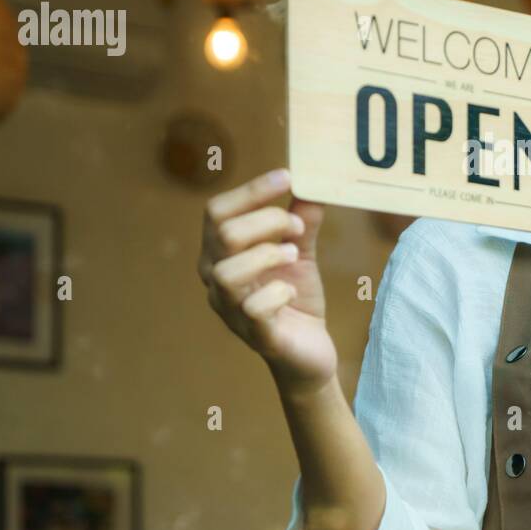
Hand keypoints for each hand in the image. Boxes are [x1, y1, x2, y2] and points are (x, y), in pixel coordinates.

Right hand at [199, 168, 336, 397]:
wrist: (309, 352)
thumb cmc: (296, 299)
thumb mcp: (301, 253)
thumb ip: (302, 221)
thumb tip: (314, 183)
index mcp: (221, 254)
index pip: (216, 212)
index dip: (250, 191)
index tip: (288, 176)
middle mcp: (216, 280)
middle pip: (223, 234)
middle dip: (267, 222)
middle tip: (298, 228)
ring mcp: (231, 310)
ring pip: (226, 272)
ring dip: (267, 255)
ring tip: (294, 255)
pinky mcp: (256, 336)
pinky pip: (253, 308)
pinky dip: (276, 292)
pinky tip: (291, 292)